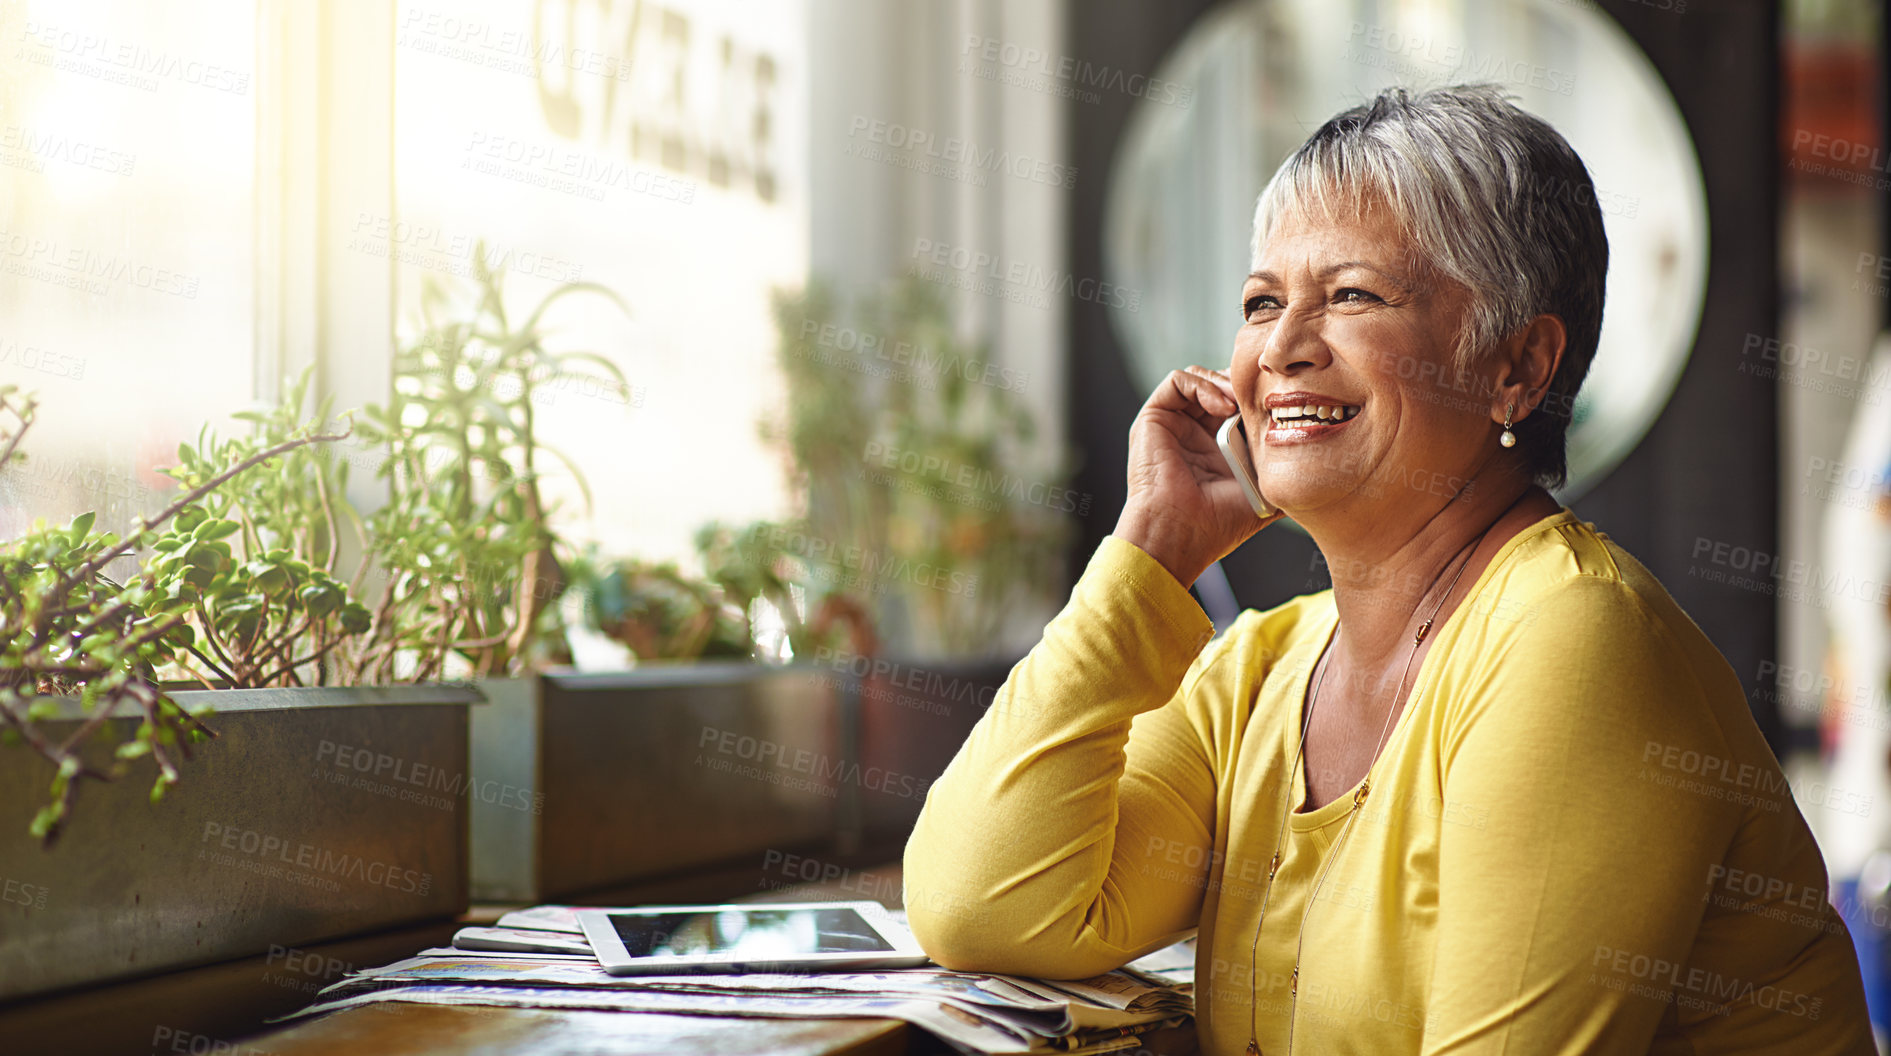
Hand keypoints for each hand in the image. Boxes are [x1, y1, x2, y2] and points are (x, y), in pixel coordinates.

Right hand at [1113, 367, 1282, 587]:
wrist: (1181, 533)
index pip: (1241, 404)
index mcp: (1220, 447)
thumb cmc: (1218, 522)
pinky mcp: (1154, 418)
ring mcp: (1174, 424)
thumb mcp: (1268, 493)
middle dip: (1244, 384)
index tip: (1280, 401)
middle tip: (1263, 395)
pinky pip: (1177, 381)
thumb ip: (1286, 472)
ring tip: (1241, 403)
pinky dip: (1201, 384)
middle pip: (1222, 384)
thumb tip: (1324, 463)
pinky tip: (1221, 406)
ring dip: (1224, 382)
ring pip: (1201, 377)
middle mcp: (1196, 432)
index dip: (1260, 397)